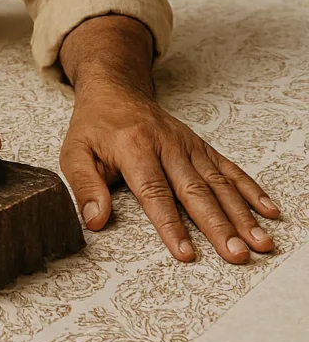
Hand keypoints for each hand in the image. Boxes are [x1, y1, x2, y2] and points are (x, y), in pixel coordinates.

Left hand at [59, 84, 280, 262]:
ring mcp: (187, 144)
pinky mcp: (199, 146)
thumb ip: (84, 186)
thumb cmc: (94, 125)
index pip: (154, 192)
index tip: (186, 253)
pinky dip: (249, 190)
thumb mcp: (74, 151)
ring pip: (218, 182)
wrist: (115, 88)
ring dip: (241, 213)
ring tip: (259, 241)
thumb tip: (95, 221)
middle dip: (218, 225)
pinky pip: (228, 168)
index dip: (170, 225)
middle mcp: (166, 144)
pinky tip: (267, 211)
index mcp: (133, 147)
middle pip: (195, 190)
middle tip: (237, 254)